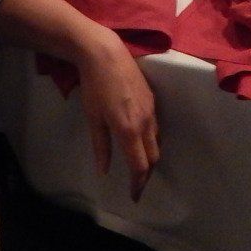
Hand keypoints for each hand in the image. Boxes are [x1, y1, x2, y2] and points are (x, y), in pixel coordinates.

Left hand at [72, 34, 159, 200]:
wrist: (105, 54)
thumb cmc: (94, 87)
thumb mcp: (93, 119)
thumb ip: (101, 147)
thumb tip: (104, 170)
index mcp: (129, 130)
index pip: (140, 166)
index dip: (138, 184)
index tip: (134, 196)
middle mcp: (145, 122)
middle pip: (153, 157)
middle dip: (146, 174)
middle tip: (136, 185)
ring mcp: (151, 109)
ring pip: (157, 141)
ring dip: (150, 157)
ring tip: (139, 165)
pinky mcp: (152, 99)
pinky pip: (156, 127)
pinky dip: (151, 140)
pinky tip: (140, 140)